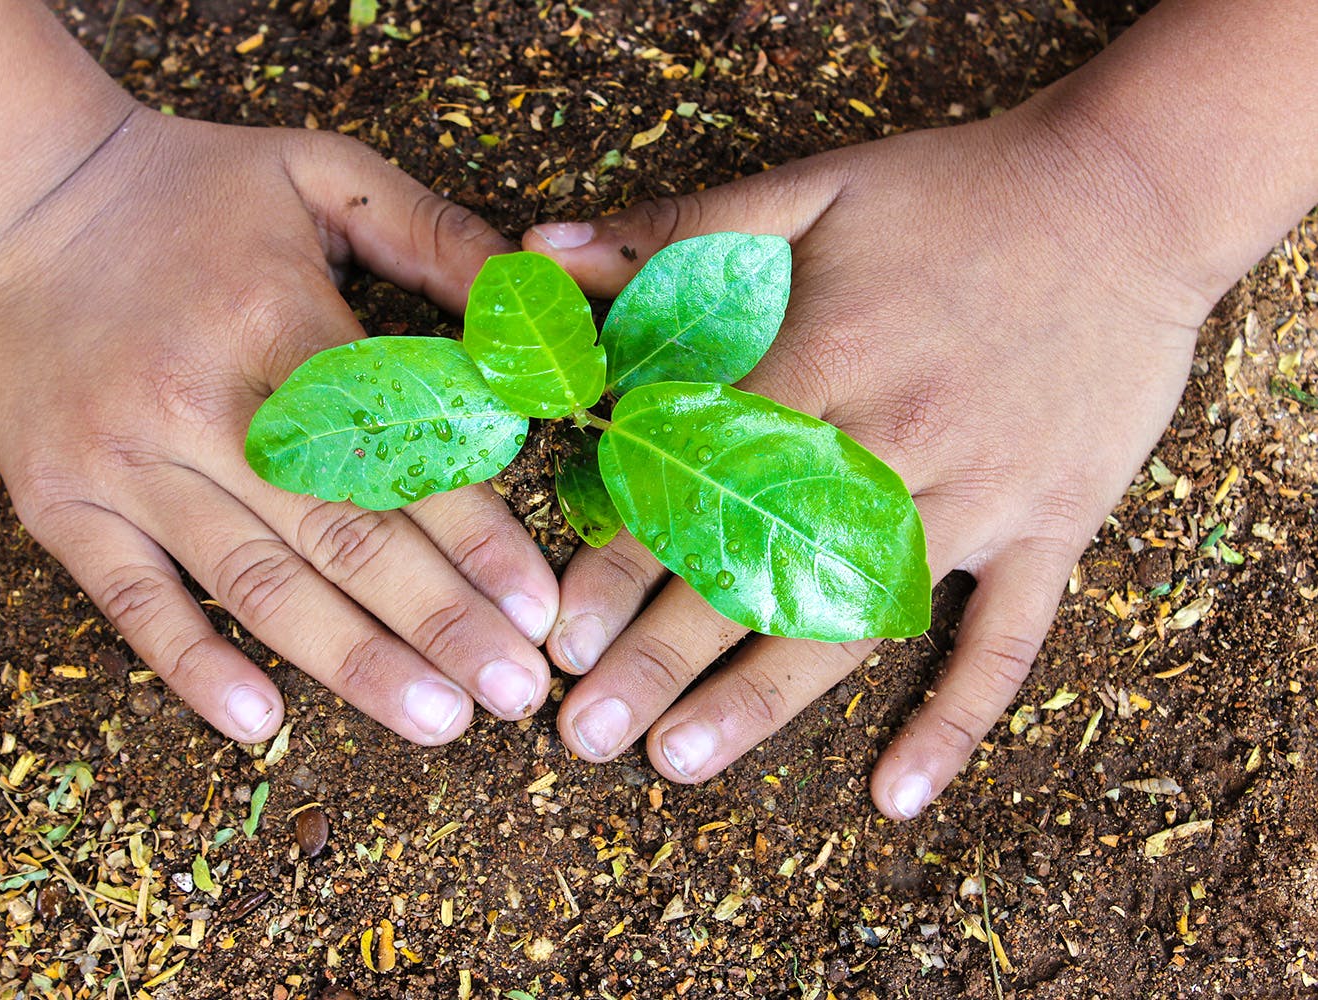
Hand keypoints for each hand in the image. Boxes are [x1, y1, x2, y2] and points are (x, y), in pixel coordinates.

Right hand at [0, 108, 558, 743]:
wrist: (23, 193)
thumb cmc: (193, 191)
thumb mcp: (323, 174)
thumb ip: (434, 235)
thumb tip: (534, 313)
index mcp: (275, 319)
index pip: (393, 447)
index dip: (473, 534)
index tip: (537, 608)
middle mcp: (199, 402)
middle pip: (338, 533)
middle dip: (438, 621)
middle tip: (515, 692)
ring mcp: (124, 462)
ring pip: (255, 582)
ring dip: (351, 662)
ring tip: (437, 721)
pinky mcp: (62, 503)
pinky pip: (132, 600)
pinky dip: (194, 665)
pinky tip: (261, 723)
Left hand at [524, 102, 1217, 816]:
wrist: (1132, 196)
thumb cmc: (958, 193)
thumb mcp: (812, 186)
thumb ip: (676, 228)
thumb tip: (542, 252)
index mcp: (826, 362)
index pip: (701, 482)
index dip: (623, 562)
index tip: (561, 634)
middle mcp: (895, 445)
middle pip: (762, 569)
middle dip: (664, 657)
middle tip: (583, 733)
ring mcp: (981, 497)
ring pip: (859, 622)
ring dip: (764, 700)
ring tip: (678, 762)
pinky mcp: (1051, 526)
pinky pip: (1007, 641)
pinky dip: (955, 719)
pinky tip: (895, 794)